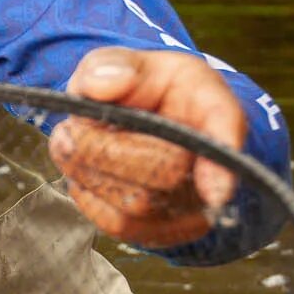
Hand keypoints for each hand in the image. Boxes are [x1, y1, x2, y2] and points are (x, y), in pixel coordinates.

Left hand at [48, 47, 244, 247]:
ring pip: (136, 205)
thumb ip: (109, 65)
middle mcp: (213, 161)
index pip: (227, 128)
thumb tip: (100, 86)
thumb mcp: (127, 63)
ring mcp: (194, 203)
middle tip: (67, 131)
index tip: (216, 193)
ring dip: (89, 174)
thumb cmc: (138, 92)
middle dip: (102, 151)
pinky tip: (87, 172)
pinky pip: (119, 225)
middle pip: (164, 172)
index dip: (221, 163)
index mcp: (211, 105)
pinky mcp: (166, 231)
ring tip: (72, 145)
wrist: (142, 125)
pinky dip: (90, 196)